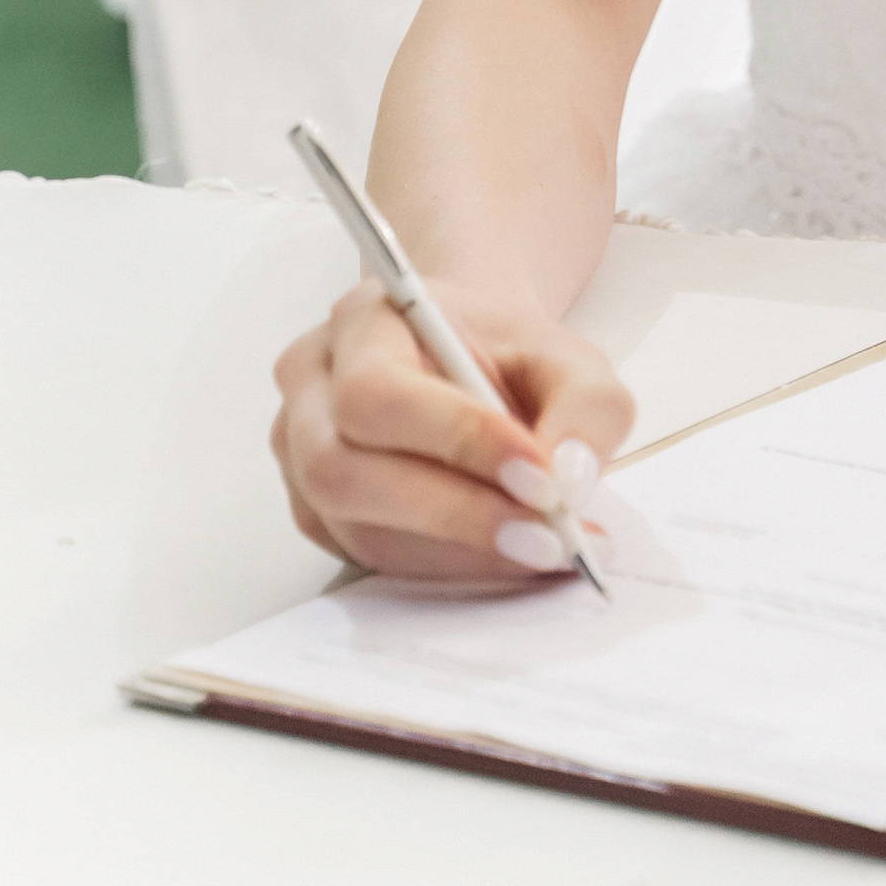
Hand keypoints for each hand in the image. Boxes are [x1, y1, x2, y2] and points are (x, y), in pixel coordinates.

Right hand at [272, 279, 635, 581]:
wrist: (472, 360)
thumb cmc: (507, 354)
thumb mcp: (568, 356)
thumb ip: (587, 406)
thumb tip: (570, 479)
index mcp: (364, 320)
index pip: (379, 389)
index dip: (457, 440)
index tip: (543, 478)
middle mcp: (312, 386)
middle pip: (343, 468)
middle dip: (455, 513)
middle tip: (547, 537)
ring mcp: (299, 454)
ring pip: (353, 525)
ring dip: (457, 550)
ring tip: (542, 548)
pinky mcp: (316, 513)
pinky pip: (366, 555)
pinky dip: (445, 565)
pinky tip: (506, 555)